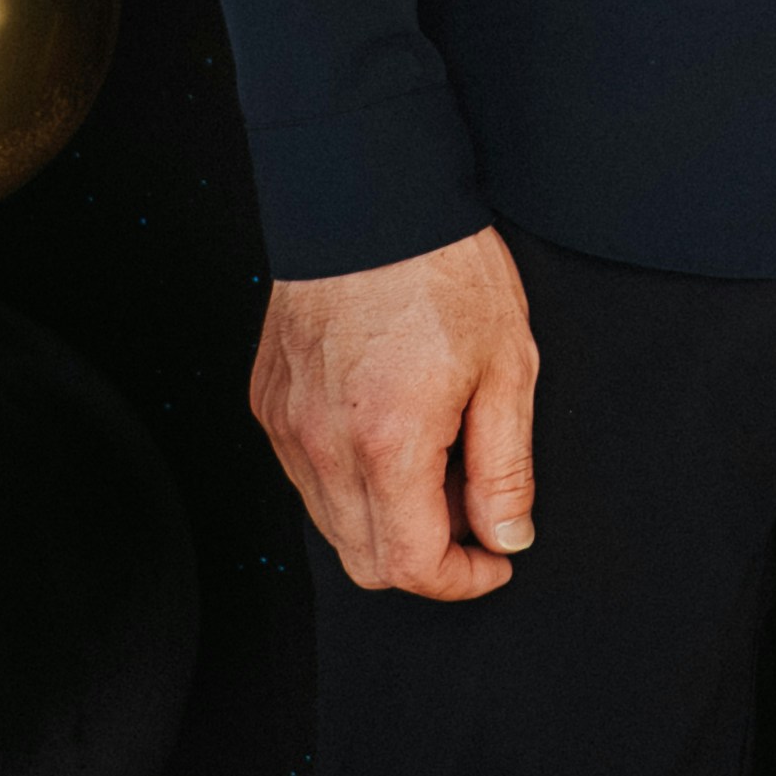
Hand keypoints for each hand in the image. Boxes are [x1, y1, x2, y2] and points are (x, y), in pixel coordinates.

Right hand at [252, 227, 538, 599]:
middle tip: (471, 503)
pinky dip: (348, 479)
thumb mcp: (507, 366)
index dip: (461, 579)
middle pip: (364, 561)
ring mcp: (286, 426)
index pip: (410, 566)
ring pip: (330, 524)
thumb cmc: (445, 268)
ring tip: (434, 454)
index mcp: (388, 443)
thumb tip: (507, 537)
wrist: (370, 195)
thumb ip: (506, 468)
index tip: (494, 559)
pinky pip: (305, 476)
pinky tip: (388, 428)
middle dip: (424, 556)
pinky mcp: (268, 403)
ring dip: (384, 519)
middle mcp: (322, 446)